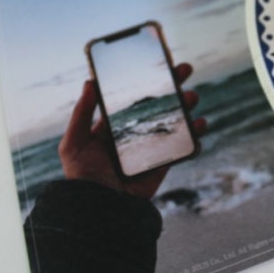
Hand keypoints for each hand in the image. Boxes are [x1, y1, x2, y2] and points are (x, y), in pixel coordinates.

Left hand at [57, 63, 204, 198]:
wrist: (100, 211)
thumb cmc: (83, 177)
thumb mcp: (73, 143)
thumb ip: (81, 113)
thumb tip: (90, 81)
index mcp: (114, 124)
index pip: (133, 95)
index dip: (147, 78)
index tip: (160, 61)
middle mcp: (135, 132)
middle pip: (158, 103)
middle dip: (173, 85)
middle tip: (184, 69)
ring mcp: (151, 147)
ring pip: (174, 120)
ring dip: (186, 106)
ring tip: (192, 96)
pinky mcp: (164, 163)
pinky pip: (184, 146)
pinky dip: (196, 134)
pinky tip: (200, 123)